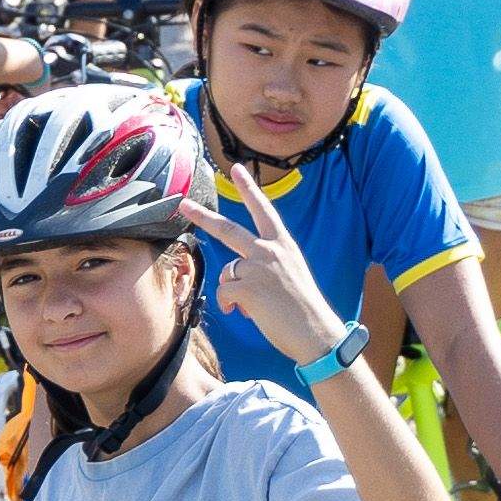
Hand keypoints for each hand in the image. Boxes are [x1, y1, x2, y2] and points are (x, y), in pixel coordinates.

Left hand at [180, 168, 343, 365]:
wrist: (315, 332)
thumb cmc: (303, 309)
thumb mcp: (290, 274)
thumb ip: (265, 265)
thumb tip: (239, 277)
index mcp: (284, 244)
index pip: (264, 209)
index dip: (248, 188)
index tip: (236, 169)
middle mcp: (270, 250)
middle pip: (229, 229)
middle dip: (203, 216)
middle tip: (184, 204)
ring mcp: (258, 267)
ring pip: (226, 271)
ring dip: (232, 290)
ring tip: (252, 305)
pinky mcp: (247, 287)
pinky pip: (224, 291)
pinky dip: (229, 304)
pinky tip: (244, 312)